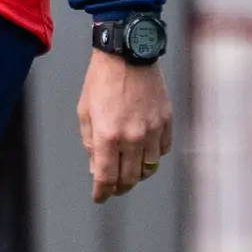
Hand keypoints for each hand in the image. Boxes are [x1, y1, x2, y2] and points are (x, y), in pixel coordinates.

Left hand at [79, 49, 173, 202]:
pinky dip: (154, 157)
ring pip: (149, 168)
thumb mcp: (85, 112)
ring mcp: (152, 130)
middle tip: (114, 188)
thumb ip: (91, 143)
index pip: (106, 177)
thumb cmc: (101, 80)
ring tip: (129, 172)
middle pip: (130, 178)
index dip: (102, 192)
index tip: (99, 197)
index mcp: (108, 135)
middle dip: (120, 187)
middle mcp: (132, 137)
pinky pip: (163, 150)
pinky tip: (145, 154)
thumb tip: (97, 169)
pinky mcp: (166, 121)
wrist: (128, 54)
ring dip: (138, 174)